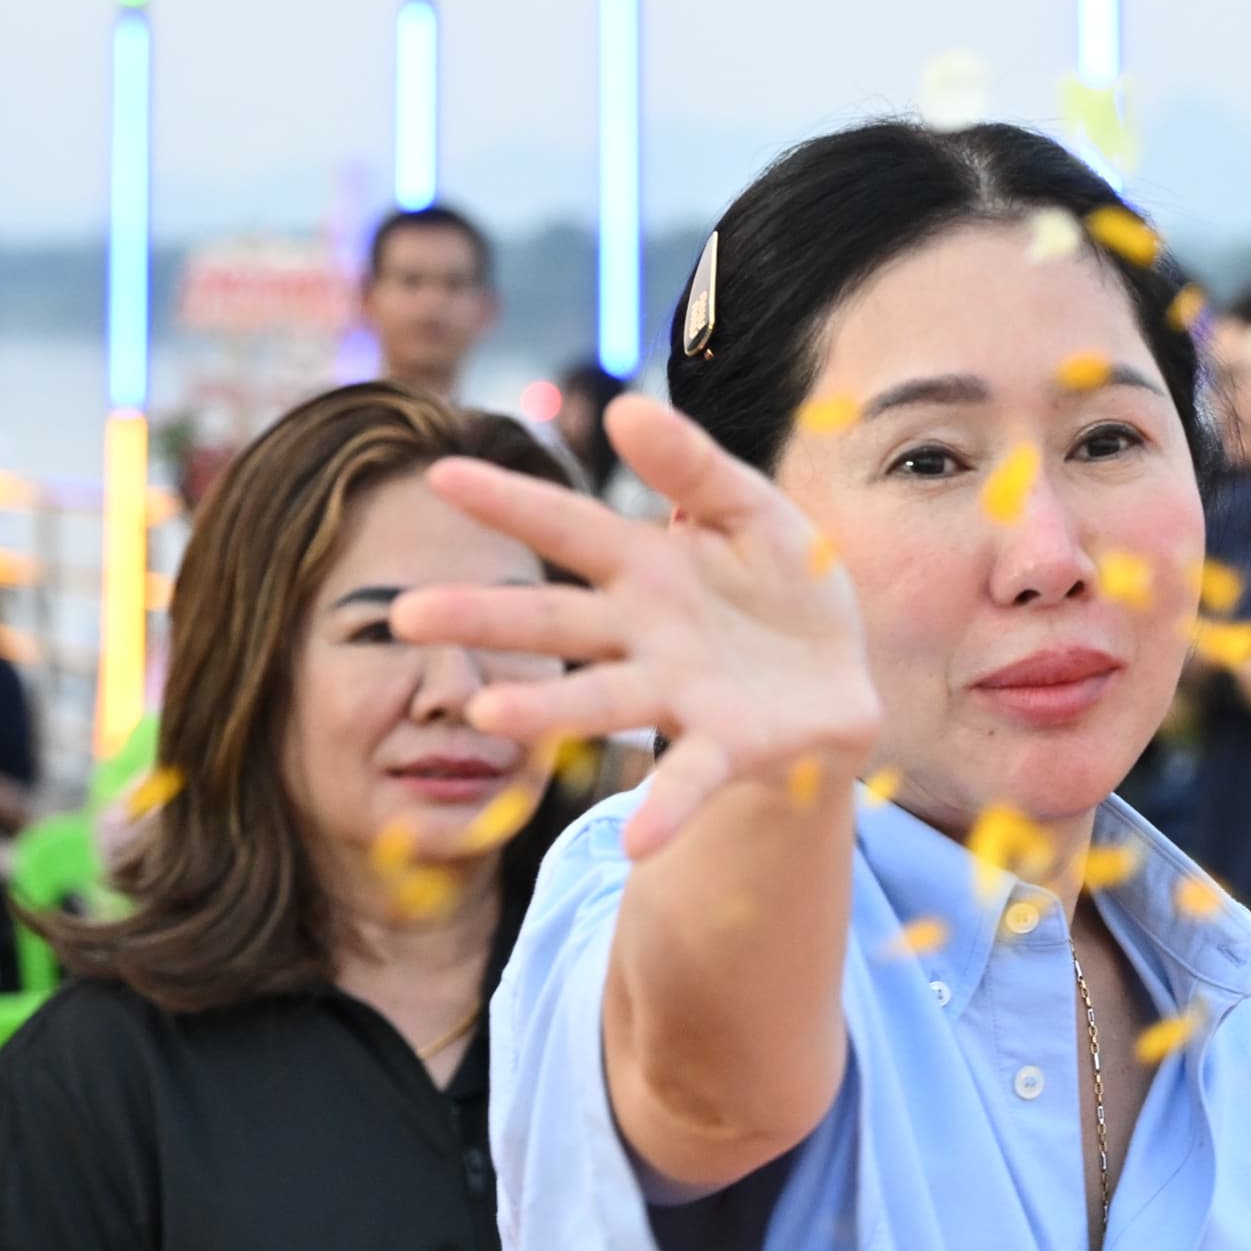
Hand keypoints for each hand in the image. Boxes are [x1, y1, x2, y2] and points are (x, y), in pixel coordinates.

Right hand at [393, 391, 883, 859]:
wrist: (842, 671)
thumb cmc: (783, 581)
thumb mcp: (750, 509)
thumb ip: (692, 464)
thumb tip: (623, 406)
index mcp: (646, 566)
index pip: (569, 526)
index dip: (510, 501)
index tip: (441, 474)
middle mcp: (643, 634)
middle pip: (556, 621)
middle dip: (486, 616)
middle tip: (408, 617)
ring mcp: (675, 693)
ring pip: (600, 699)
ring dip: (546, 708)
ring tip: (489, 713)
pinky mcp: (723, 747)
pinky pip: (687, 778)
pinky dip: (662, 810)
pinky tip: (636, 845)